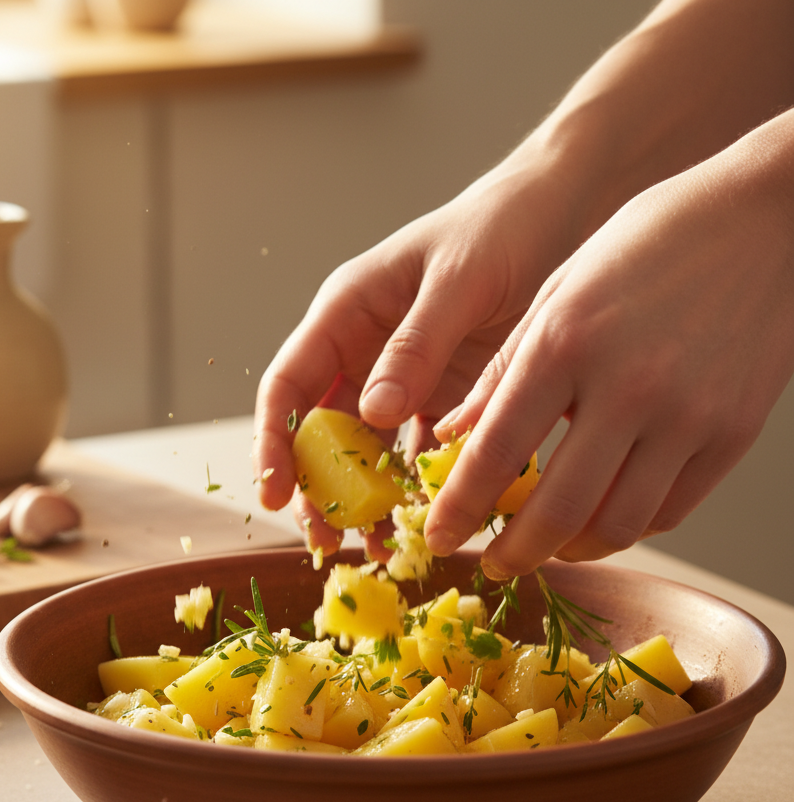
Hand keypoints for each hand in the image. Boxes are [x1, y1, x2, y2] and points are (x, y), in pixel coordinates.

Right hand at [254, 157, 582, 555]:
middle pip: (319, 432)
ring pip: (367, 453)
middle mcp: (364, 351)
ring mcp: (402, 380)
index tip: (274, 492)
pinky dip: (421, 490)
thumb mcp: (458, 280)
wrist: (565, 215)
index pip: (288, 384)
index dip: (273, 441)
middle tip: (327, 539)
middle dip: (318, 489)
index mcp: (347, 313)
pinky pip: (420, 453)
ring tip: (381, 548)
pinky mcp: (442, 399)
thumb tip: (371, 412)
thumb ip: (415, 344)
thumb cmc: (503, 228)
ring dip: (368, 501)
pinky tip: (431, 522)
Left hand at [428, 110, 793, 578]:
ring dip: (571, 551)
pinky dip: (625, 528)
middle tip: (491, 564)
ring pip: (617, 525)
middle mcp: (628, 387)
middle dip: (513, 553)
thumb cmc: (645, 245)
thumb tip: (451, 438)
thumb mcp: (555, 292)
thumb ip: (501, 373)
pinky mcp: (734, 433)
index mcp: (566, 343)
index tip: (439, 537)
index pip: (495, 451)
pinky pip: (670, 511)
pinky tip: (600, 519)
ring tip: (546, 545)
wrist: (766, 220)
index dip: (459, 509)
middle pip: (558, 510)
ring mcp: (689, 416)